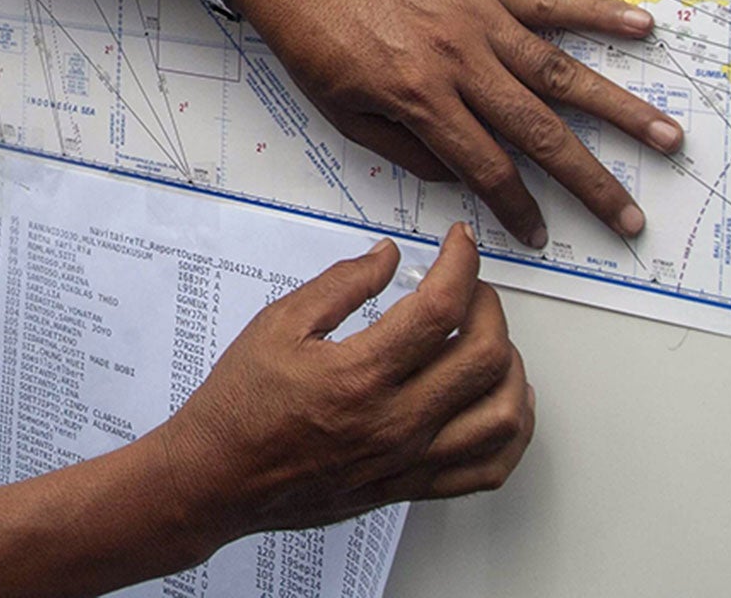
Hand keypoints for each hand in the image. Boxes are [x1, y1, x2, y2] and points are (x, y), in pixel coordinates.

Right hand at [154, 226, 531, 556]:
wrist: (220, 475)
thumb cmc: (241, 404)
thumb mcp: (278, 324)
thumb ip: (340, 285)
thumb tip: (387, 257)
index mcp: (360, 373)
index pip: (440, 308)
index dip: (461, 263)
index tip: (459, 244)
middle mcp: (395, 420)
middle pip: (485, 356)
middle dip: (489, 306)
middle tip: (470, 287)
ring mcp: (409, 458)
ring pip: (502, 416)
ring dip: (510, 368)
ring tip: (491, 342)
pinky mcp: (411, 486)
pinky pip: (488, 469)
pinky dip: (510, 434)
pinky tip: (500, 405)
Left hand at [227, 0, 682, 246]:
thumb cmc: (311, 40)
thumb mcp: (341, 112)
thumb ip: (405, 148)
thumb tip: (460, 175)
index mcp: (419, 97)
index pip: (487, 167)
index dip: (517, 207)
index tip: (541, 234)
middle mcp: (457, 60)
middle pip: (539, 131)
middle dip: (589, 179)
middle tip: (631, 216)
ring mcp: (475, 18)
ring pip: (560, 70)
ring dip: (618, 107)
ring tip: (666, 136)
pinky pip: (547, 0)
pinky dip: (596, 12)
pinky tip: (641, 26)